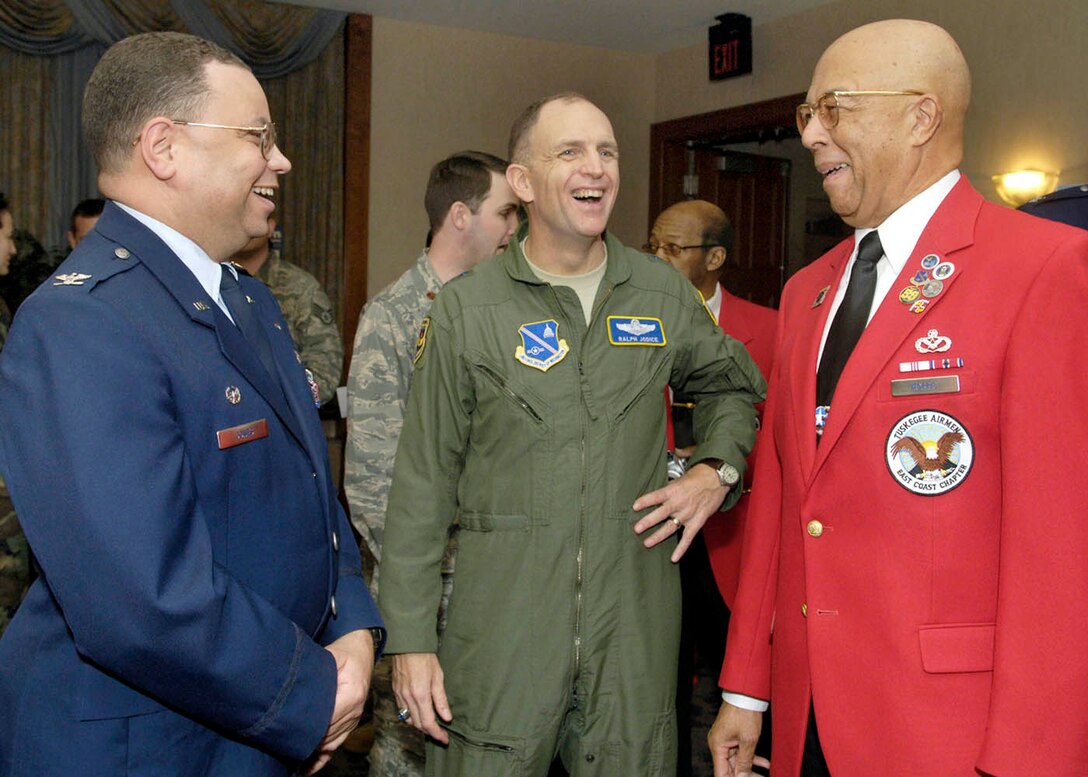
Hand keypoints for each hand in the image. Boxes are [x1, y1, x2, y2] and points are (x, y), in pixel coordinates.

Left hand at [302, 629, 375, 775]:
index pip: (327, 719)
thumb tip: (298, 694)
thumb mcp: (330, 657)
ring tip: (291, 754)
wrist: (362, 650)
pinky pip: (338, 743)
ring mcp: (355, 718)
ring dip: (313, 749)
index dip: (308, 726)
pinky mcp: (352, 722)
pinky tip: (309, 768)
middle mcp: (355, 710)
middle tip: (283, 742)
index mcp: (351, 694)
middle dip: (307, 739)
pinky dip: (323, 757)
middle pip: (327, 734)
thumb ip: (317, 675)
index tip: (288, 730)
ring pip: (331, 742)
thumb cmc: (345, 652)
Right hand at [392, 652, 451, 743]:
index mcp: (420, 695)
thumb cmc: (425, 658)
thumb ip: (441, 699)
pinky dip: (411, 717)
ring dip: (419, 726)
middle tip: (440, 734)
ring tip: (431, 725)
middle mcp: (408, 698)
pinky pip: (402, 711)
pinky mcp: (395, 691)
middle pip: (417, 724)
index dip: (437, 734)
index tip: (444, 739)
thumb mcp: (438, 677)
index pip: (428, 723)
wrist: (408, 644)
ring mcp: (399, 695)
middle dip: (429, 732)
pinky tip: (418, 714)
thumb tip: (447, 718)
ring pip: (408, 719)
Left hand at [633, 462, 728, 561]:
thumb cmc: (697, 477)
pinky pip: (688, 537)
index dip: (645, 501)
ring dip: (658, 536)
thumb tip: (656, 496)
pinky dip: (681, 548)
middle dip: (648, 522)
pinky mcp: (697, 522)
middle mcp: (679, 503)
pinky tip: (674, 558)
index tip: (634, 507)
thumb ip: (667, 489)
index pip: (656, 496)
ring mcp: (688, 514)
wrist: (717, 479)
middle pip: (661, 514)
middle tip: (636, 529)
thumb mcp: (679, 479)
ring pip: (671, 527)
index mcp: (673, 491)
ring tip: (647, 543)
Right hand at [709, 702, 768, 776]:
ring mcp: (725, 740)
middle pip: (730, 768)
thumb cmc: (744, 712)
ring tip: (764, 774)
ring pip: (737, 761)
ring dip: (751, 767)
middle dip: (745, 775)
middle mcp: (718, 744)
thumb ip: (745, 761)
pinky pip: (741, 751)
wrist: (747, 694)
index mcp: (717, 745)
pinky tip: (765, 763)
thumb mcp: (748, 740)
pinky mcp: (733, 736)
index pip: (721, 773)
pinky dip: (752, 757)